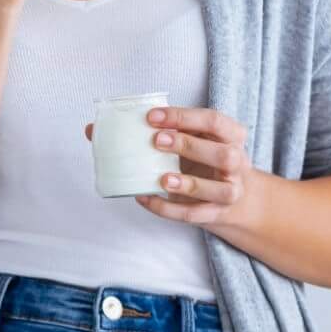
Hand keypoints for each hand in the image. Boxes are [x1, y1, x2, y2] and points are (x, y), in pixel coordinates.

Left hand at [82, 105, 258, 228]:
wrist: (236, 199)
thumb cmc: (204, 160)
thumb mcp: (190, 139)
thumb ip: (154, 130)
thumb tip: (93, 129)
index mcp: (231, 135)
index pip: (213, 120)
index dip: (184, 117)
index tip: (152, 117)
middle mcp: (237, 162)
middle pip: (223, 154)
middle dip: (190, 145)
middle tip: (157, 141)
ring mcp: (230, 191)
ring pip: (219, 189)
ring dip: (189, 183)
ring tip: (162, 179)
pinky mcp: (217, 213)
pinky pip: (195, 215)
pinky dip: (169, 209)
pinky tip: (147, 199)